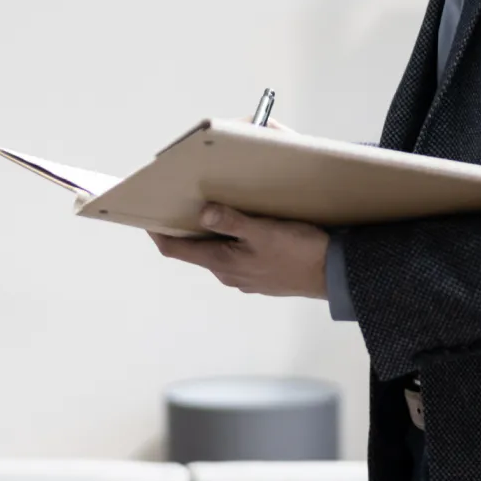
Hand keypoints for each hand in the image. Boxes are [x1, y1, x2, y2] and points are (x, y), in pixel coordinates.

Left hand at [151, 204, 329, 298]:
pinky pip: (237, 257)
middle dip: (186, 228)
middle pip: (195, 249)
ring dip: (211, 234)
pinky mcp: (260, 276)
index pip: (176, 249)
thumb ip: (231, 221)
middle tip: (182, 203)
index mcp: (222, 262)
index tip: (146, 217)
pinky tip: (244, 226)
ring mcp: (244, 278)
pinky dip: (232, 241)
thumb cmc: (300, 253)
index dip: (157, 233)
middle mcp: (228, 274)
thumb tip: (202, 213)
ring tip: (214, 208)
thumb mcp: (263, 230)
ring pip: (217, 252)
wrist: (333, 276)